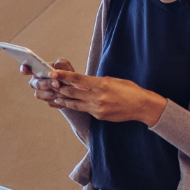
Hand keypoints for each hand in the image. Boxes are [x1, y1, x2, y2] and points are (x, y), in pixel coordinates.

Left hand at [24, 60, 167, 124]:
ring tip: (53, 97)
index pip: (77, 79)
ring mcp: (97, 108)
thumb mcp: (112, 80)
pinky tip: (68, 104)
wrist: (142, 106)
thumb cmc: (129, 89)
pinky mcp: (99, 116)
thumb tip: (84, 82)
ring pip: (74, 104)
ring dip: (63, 100)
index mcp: (100, 84)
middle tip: (47, 85)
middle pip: (72, 92)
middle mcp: (97, 97)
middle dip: (59, 88)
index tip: (51, 73)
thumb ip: (97, 82)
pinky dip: (75, 106)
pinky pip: (84, 110)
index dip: (62, 76)